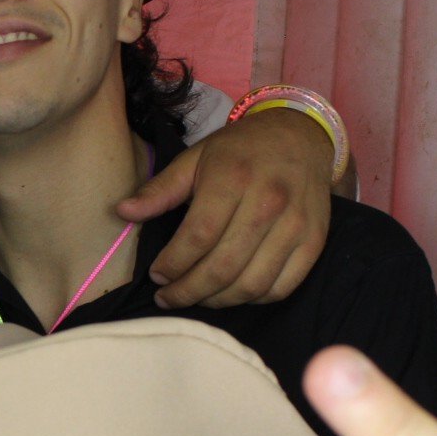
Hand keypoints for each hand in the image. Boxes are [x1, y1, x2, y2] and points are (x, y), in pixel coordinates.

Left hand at [118, 107, 332, 308]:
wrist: (300, 135)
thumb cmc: (240, 150)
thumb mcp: (195, 158)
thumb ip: (159, 189)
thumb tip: (122, 212)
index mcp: (233, 178)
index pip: (197, 237)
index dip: (172, 264)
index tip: (157, 276)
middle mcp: (268, 203)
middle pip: (223, 267)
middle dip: (188, 291)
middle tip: (168, 297)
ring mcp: (295, 225)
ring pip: (251, 284)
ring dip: (217, 300)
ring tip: (196, 297)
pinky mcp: (314, 241)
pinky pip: (281, 287)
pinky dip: (252, 299)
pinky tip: (231, 293)